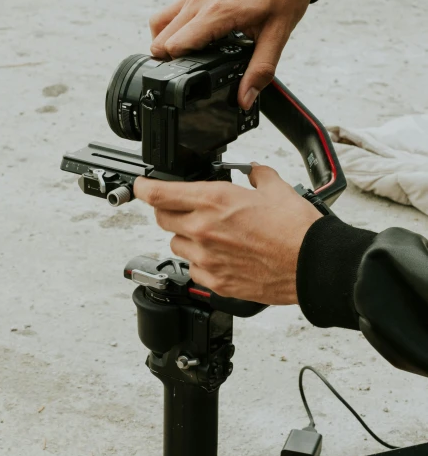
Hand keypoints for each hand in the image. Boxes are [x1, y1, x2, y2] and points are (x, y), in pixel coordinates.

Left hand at [133, 165, 320, 304]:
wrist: (312, 264)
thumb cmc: (297, 230)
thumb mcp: (276, 188)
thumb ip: (255, 175)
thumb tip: (251, 172)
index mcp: (214, 201)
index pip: (159, 193)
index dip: (145, 188)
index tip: (143, 186)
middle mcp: (203, 230)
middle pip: (162, 218)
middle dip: (170, 210)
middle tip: (187, 209)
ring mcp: (207, 259)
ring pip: (176, 245)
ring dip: (186, 238)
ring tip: (211, 235)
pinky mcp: (215, 282)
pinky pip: (193, 270)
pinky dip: (200, 263)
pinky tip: (220, 257)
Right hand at [149, 0, 311, 110]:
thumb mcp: (277, 36)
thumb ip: (259, 70)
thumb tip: (245, 98)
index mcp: (217, 13)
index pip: (175, 44)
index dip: (178, 66)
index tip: (190, 77)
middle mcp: (200, 2)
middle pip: (161, 38)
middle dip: (169, 59)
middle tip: (189, 71)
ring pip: (160, 23)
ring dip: (165, 43)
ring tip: (185, 58)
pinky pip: (170, 12)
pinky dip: (171, 29)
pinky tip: (191, 40)